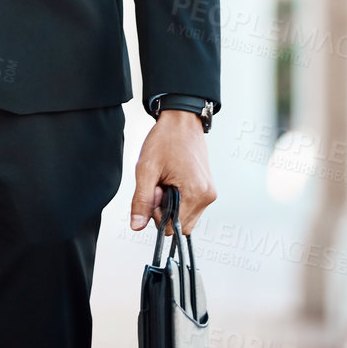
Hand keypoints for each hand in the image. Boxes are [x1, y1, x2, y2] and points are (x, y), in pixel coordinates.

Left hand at [130, 110, 215, 235]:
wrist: (181, 120)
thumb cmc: (167, 138)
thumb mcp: (147, 169)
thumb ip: (141, 200)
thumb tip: (137, 225)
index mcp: (195, 193)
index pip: (172, 227)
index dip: (157, 212)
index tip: (156, 189)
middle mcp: (207, 195)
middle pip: (179, 224)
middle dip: (165, 209)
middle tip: (160, 183)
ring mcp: (209, 192)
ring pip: (184, 216)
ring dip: (171, 204)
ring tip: (168, 179)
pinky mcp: (207, 188)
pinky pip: (190, 206)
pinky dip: (179, 198)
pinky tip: (174, 180)